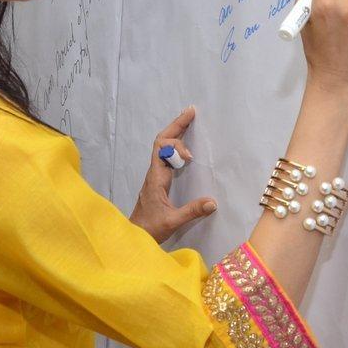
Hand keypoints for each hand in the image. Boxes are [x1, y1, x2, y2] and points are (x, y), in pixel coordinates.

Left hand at [128, 107, 217, 244]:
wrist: (134, 235)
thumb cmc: (150, 229)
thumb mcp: (172, 222)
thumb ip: (192, 211)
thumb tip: (213, 202)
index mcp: (156, 178)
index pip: (162, 149)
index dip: (177, 145)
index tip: (191, 157)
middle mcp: (154, 173)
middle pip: (161, 141)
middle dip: (176, 125)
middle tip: (191, 111)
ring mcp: (155, 176)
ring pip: (162, 147)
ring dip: (175, 133)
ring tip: (189, 121)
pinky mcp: (157, 181)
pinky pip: (165, 156)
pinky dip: (175, 146)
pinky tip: (184, 146)